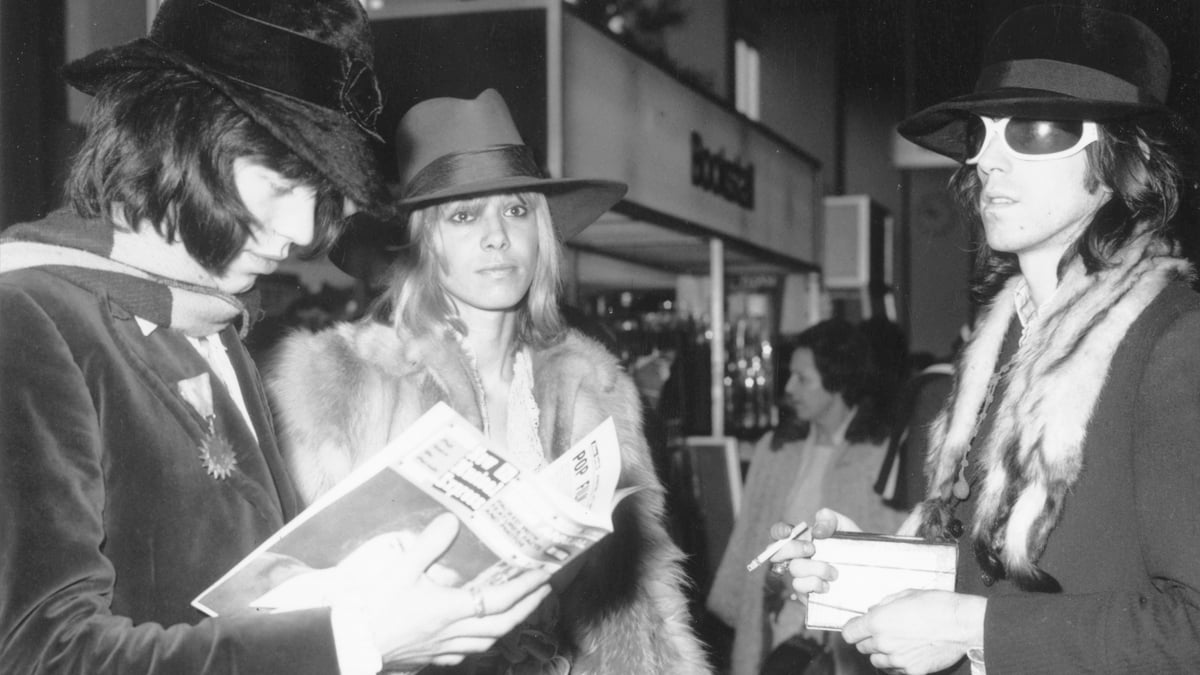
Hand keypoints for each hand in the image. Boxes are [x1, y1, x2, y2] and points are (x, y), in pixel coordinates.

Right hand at [335, 513, 552, 667]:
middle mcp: (453, 632)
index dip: (525, 588)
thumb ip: (428, 545)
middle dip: (527, 608)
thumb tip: (452, 520)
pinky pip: (464, 653)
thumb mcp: (400, 570)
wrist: (348, 644)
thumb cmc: (373, 608)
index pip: (499, 600)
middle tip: (543, 591)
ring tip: (518, 612)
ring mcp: (442, 648)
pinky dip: (479, 643)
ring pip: (486, 643)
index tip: (545, 575)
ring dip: (507, 627)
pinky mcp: (428, 657)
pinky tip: (476, 637)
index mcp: (450, 610)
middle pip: (501, 625)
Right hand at [768, 508, 860, 594]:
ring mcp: (800, 576)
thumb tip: (816, 529)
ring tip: (835, 573)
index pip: (780, 533)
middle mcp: (797, 557)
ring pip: (794, 568)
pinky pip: (799, 585)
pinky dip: (814, 583)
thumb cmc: (854, 550)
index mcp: (803, 539)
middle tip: (812, 549)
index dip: (778, 531)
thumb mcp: (846, 529)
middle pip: (777, 551)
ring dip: (815, 568)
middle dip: (794, 548)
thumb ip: (831, 519)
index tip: (788, 532)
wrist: (868, 579)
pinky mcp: (804, 593)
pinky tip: (828, 586)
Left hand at [841, 589, 984, 674]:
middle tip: (885, 632)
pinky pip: (896, 670)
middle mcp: (884, 642)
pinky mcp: (912, 671)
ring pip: (877, 661)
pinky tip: (910, 652)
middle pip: (863, 647)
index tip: (858, 628)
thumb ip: (884, 604)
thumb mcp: (906, 595)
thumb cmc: (938, 605)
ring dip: (882, 653)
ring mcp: (898, 659)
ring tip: (898, 643)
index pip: (849, 633)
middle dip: (870, 640)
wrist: (962, 624)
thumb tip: (873, 610)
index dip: (853, 629)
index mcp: (878, 621)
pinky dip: (899, 664)